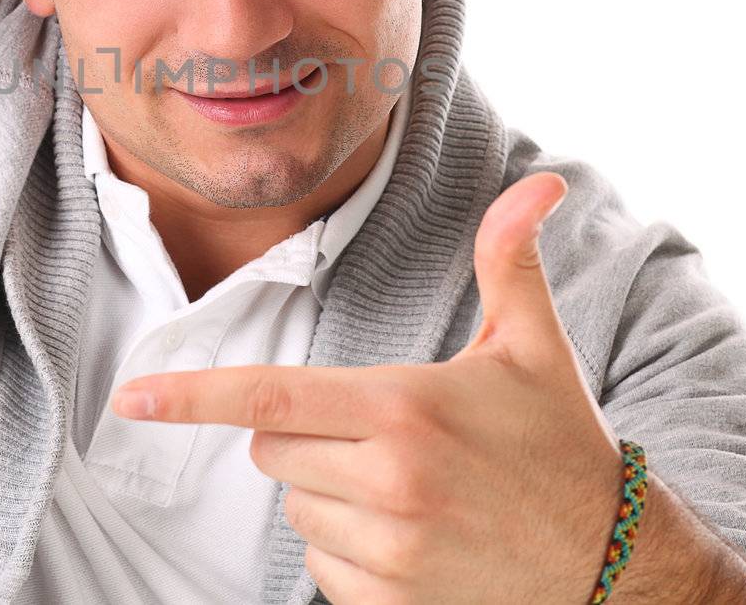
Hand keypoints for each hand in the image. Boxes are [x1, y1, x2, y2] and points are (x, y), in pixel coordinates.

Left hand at [110, 171, 626, 604]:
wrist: (613, 569)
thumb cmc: (562, 447)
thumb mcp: (534, 349)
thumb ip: (512, 261)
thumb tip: (541, 182)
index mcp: (404, 410)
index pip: (268, 398)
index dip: (191, 397)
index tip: (132, 397)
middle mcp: (387, 483)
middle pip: (273, 449)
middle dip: (304, 435)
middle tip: (383, 432)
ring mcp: (387, 552)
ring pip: (295, 508)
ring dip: (328, 493)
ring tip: (410, 488)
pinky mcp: (389, 604)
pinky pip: (322, 569)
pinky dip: (349, 551)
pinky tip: (413, 538)